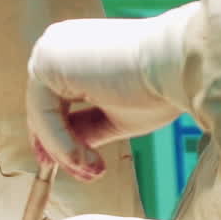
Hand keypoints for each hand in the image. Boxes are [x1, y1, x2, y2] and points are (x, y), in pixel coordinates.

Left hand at [27, 7, 195, 178]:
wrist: (178, 62)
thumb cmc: (158, 86)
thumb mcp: (115, 116)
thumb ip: (86, 129)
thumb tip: (65, 156)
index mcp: (75, 51)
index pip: (53, 100)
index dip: (57, 138)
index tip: (74, 167)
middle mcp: (58, 45)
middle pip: (43, 107)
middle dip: (59, 148)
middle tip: (84, 175)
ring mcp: (51, 49)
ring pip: (42, 114)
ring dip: (63, 150)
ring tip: (92, 170)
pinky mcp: (48, 60)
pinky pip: (43, 113)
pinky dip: (60, 142)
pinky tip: (86, 160)